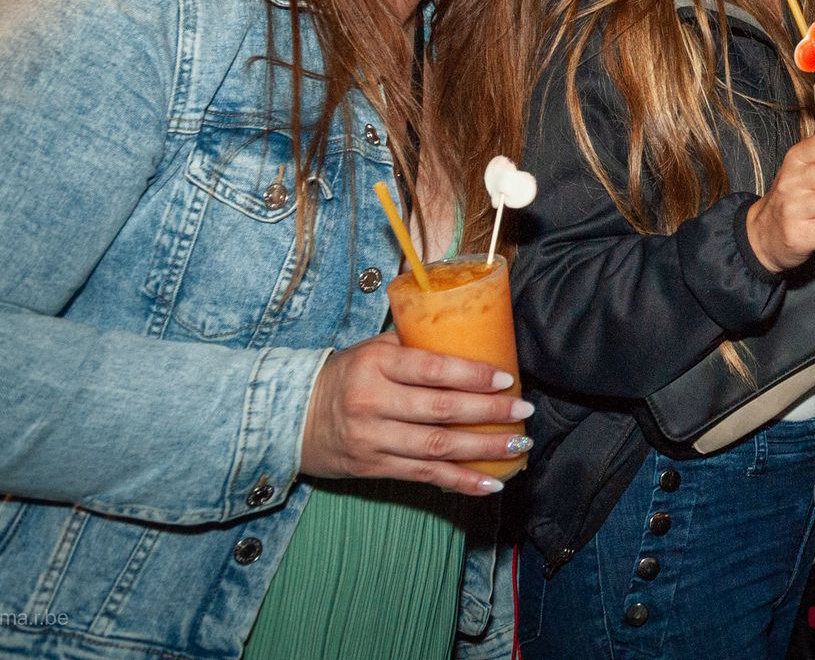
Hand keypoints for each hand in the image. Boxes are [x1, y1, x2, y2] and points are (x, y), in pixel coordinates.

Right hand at [299, 331, 532, 495]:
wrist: (290, 417)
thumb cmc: (345, 375)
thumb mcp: (371, 349)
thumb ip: (414, 343)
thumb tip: (470, 332)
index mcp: (375, 364)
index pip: (432, 369)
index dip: (472, 375)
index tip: (506, 378)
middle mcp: (372, 402)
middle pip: (441, 410)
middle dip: (489, 412)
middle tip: (524, 410)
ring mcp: (372, 439)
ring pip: (437, 447)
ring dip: (483, 448)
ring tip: (518, 444)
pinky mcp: (373, 468)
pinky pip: (425, 476)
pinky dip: (460, 482)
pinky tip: (490, 483)